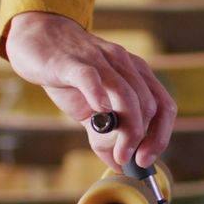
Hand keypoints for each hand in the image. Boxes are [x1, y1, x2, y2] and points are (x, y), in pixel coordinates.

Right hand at [4, 11, 176, 168]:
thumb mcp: (92, 108)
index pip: (164, 105)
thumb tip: (120, 165)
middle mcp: (125, 65)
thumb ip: (107, 134)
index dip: (161, 136)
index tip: (147, 159)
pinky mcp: (73, 62)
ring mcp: (101, 62)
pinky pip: (92, 77)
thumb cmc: (69, 75)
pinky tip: (100, 111)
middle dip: (142, 138)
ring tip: (119, 153)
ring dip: (127, 130)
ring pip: (126, 95)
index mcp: (138, 74)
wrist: (38, 38)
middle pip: (148, 104)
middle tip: (127, 159)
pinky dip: (100, 96)